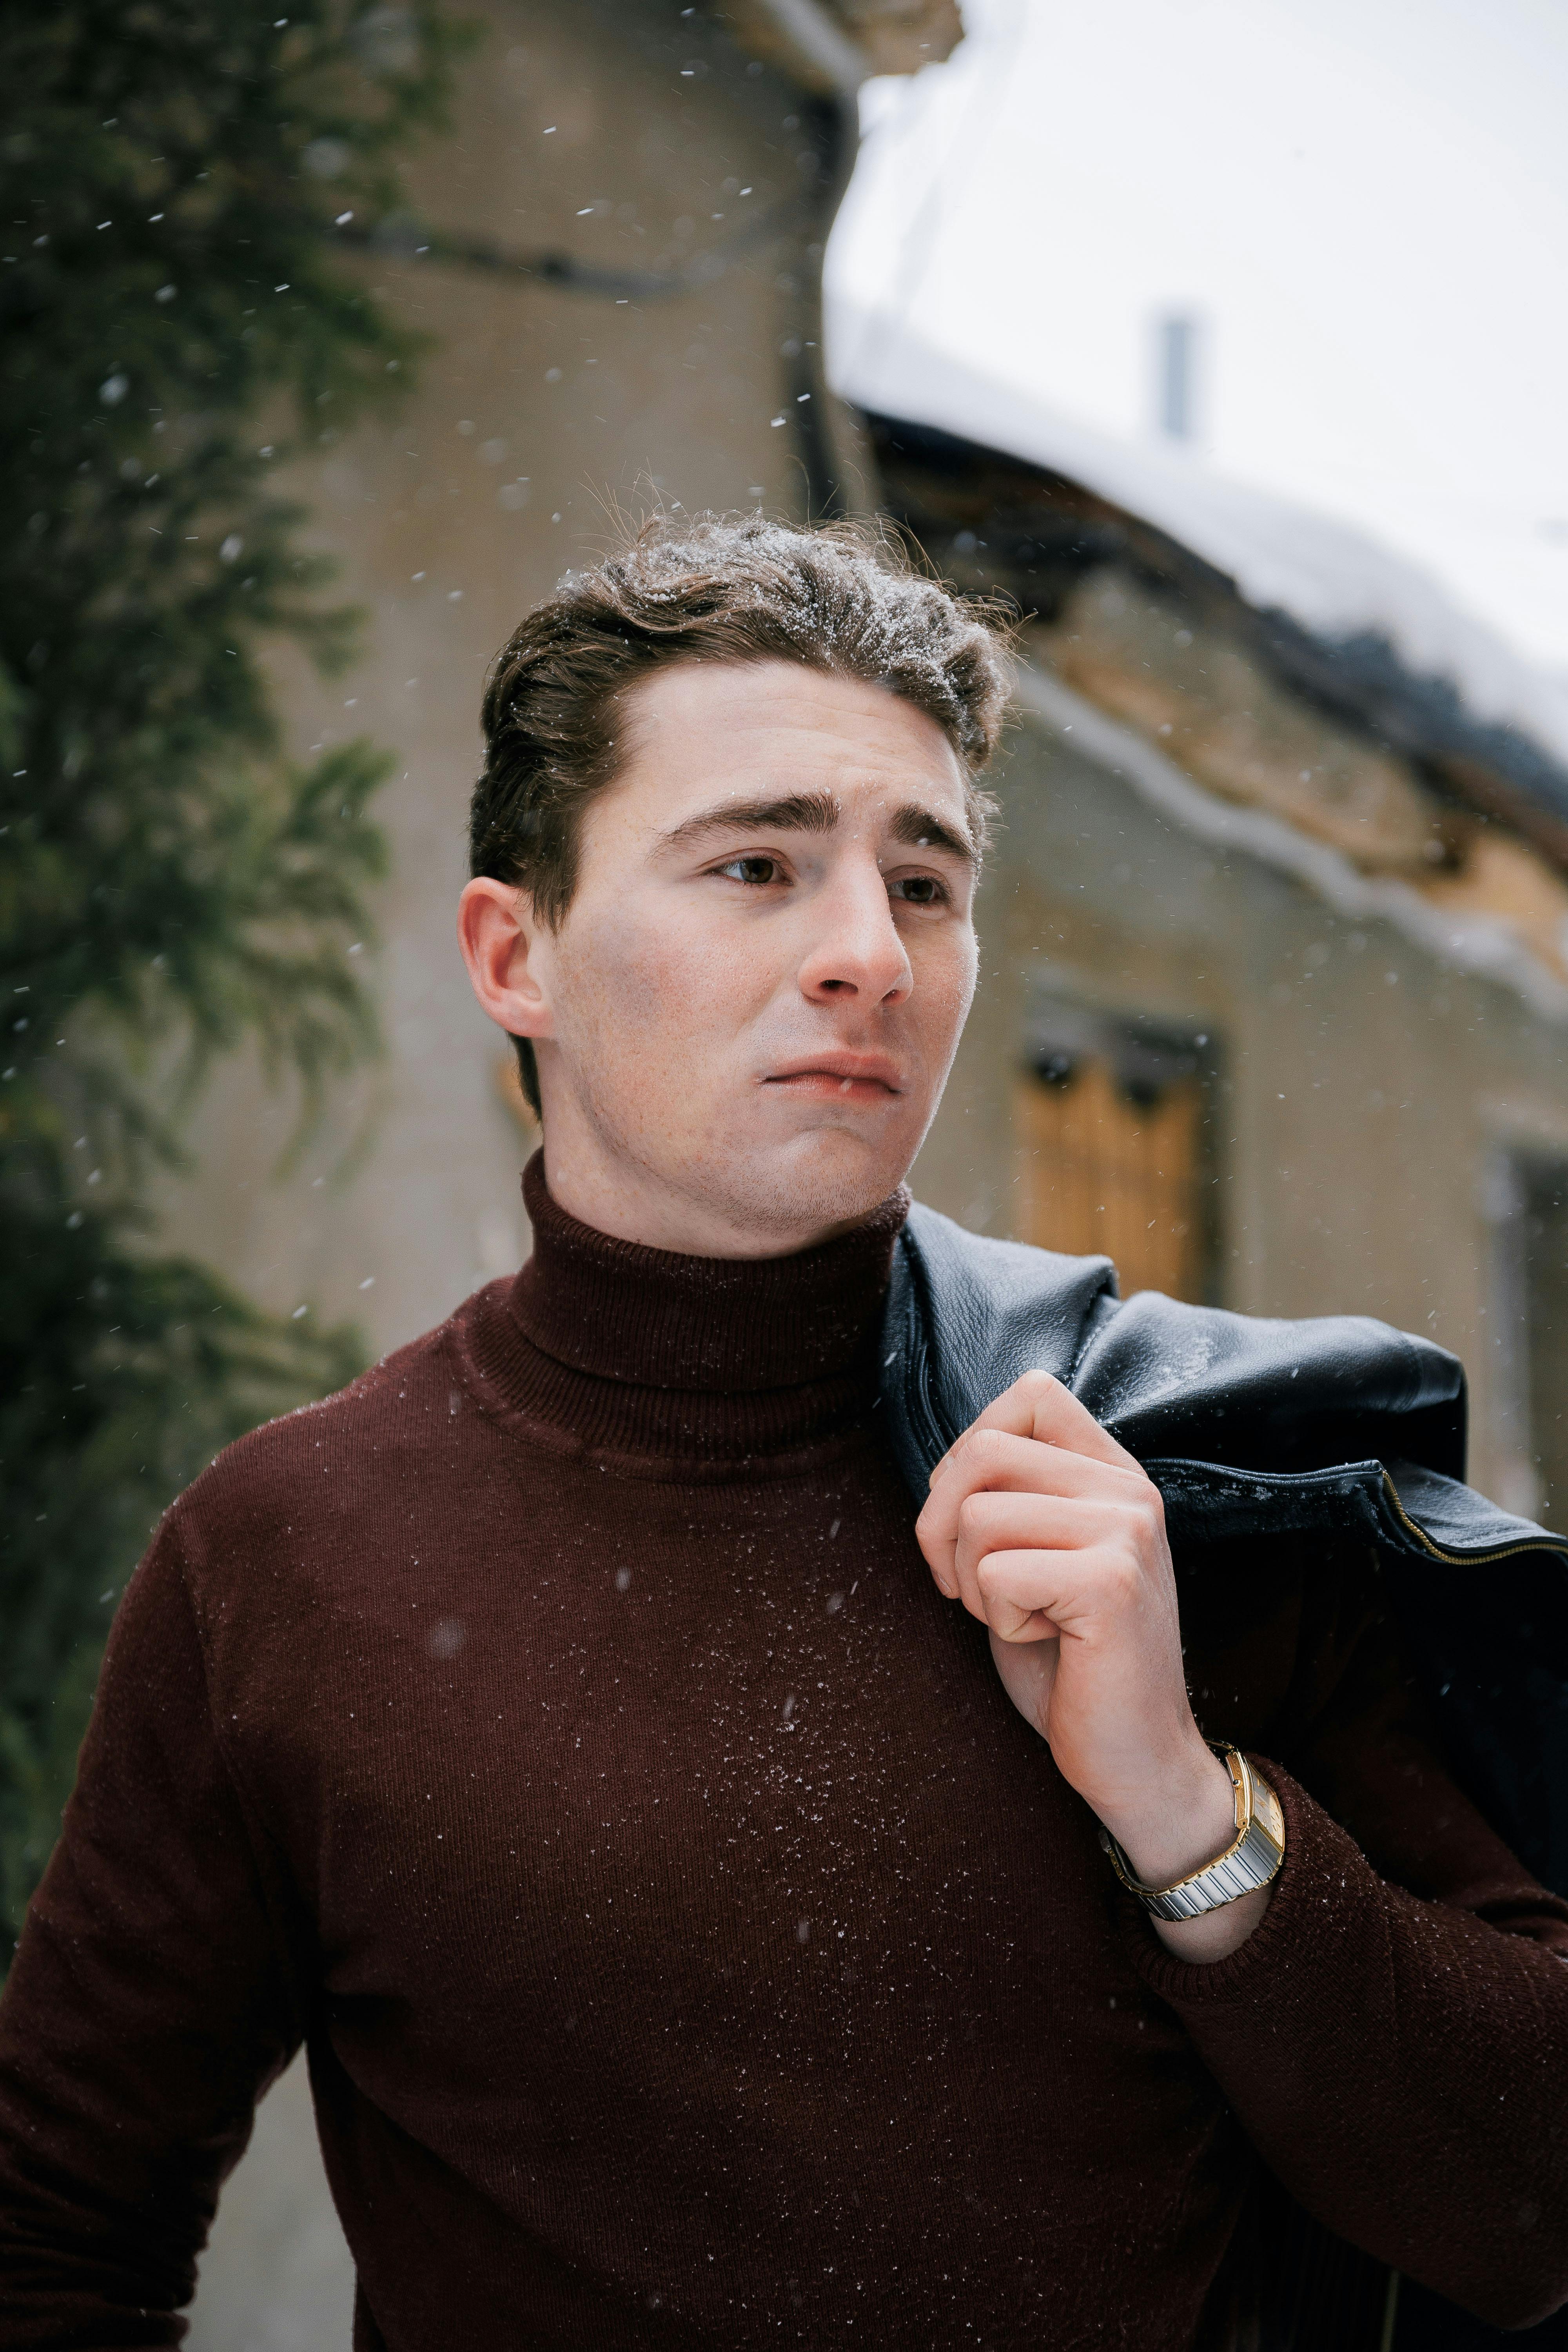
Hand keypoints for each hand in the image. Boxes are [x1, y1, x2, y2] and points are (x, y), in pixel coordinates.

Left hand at [915, 1372, 1271, 1958]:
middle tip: (970, 1588)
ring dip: (971, 1581)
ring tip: (1022, 1617)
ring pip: (979, 1513)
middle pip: (984, 1450)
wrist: (1137, 1758)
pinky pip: (995, 1571)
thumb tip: (950, 1462)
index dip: (971, 1450)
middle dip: (943, 1524)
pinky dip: (996, 1618)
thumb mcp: (1036, 1556)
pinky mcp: (1112, 1583)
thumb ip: (1011, 1495)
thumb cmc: (1070, 1661)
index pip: (1031, 1393)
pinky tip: (1047, 1641)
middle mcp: (1130, 1490)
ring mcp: (1127, 1532)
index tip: (971, 1520)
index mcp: (1113, 1474)